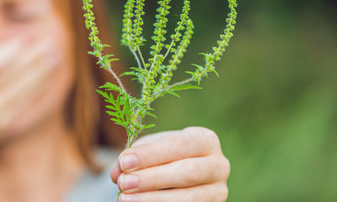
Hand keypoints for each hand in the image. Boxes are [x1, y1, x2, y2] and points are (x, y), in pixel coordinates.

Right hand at [0, 38, 59, 153]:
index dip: (8, 53)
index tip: (23, 41)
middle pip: (8, 76)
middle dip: (32, 59)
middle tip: (49, 44)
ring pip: (19, 90)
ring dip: (41, 72)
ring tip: (55, 57)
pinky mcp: (0, 127)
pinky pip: (22, 103)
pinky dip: (37, 88)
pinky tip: (48, 76)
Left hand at [110, 127, 229, 201]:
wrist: (181, 174)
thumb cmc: (164, 157)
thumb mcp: (150, 150)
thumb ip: (135, 157)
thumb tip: (118, 172)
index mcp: (205, 140)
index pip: (178, 145)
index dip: (151, 155)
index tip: (124, 162)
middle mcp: (219, 165)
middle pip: (187, 173)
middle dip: (152, 179)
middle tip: (123, 183)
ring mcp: (218, 191)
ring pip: (189, 198)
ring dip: (154, 199)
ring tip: (125, 199)